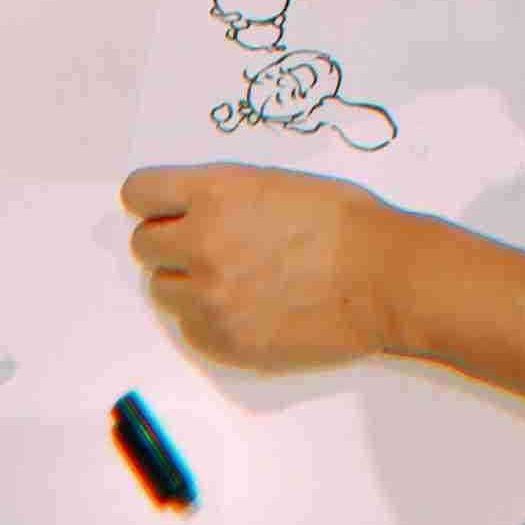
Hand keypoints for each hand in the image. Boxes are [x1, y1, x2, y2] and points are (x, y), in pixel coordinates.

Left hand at [121, 163, 399, 371]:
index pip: (140, 192)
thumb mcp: (277, 183)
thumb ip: (225, 195)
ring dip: (188, 282)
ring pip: (163, 289)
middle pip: (144, 244)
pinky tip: (250, 305)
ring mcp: (211, 297)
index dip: (153, 200)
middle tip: (208, 244)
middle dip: (171, 242)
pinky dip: (210, 318)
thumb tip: (194, 209)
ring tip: (234, 278)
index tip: (164, 207)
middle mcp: (203, 243)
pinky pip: (190, 327)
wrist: (384, 277)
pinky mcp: (225, 341)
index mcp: (216, 193)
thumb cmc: (345, 221)